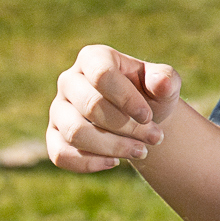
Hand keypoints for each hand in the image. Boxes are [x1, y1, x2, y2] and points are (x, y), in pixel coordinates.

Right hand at [47, 44, 179, 171]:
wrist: (142, 119)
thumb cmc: (151, 95)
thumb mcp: (165, 84)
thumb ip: (166, 79)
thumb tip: (161, 82)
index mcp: (94, 58)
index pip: (102, 74)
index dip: (126, 98)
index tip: (148, 116)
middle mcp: (69, 80)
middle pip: (91, 106)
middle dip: (128, 126)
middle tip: (155, 137)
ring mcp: (58, 109)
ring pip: (75, 132)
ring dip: (113, 146)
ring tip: (141, 151)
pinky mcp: (53, 136)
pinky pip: (60, 154)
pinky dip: (89, 163)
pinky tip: (115, 162)